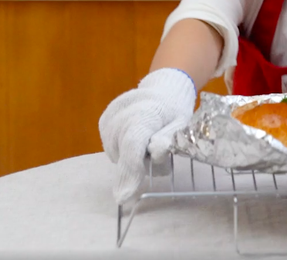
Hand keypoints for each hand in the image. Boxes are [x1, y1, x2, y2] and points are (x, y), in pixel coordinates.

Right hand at [98, 68, 195, 203]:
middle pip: (123, 152)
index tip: (124, 197)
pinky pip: (112, 147)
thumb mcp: (182, 125)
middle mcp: (121, 112)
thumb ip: (169, 140)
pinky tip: (137, 137)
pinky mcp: (104, 121)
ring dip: (131, 156)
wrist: (164, 89)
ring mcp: (110, 116)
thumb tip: (155, 154)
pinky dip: (124, 149)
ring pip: (116, 152)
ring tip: (147, 140)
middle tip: (156, 153)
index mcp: (145, 111)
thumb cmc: (176, 111)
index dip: (129, 171)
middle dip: (137, 165)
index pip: (132, 145)